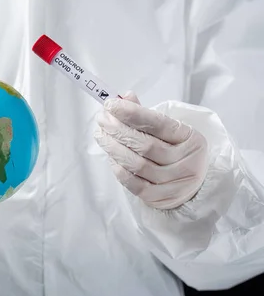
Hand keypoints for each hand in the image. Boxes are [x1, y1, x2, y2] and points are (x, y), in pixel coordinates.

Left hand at [94, 92, 208, 209]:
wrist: (193, 185)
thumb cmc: (175, 151)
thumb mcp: (169, 131)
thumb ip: (145, 115)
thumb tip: (124, 97)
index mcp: (190, 138)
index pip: (158, 123)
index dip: (132, 113)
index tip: (111, 104)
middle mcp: (186, 161)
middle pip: (145, 144)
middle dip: (117, 129)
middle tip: (101, 119)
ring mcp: (174, 181)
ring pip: (137, 164)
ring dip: (113, 147)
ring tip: (100, 135)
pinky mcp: (160, 198)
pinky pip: (134, 184)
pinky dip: (118, 169)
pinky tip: (110, 157)